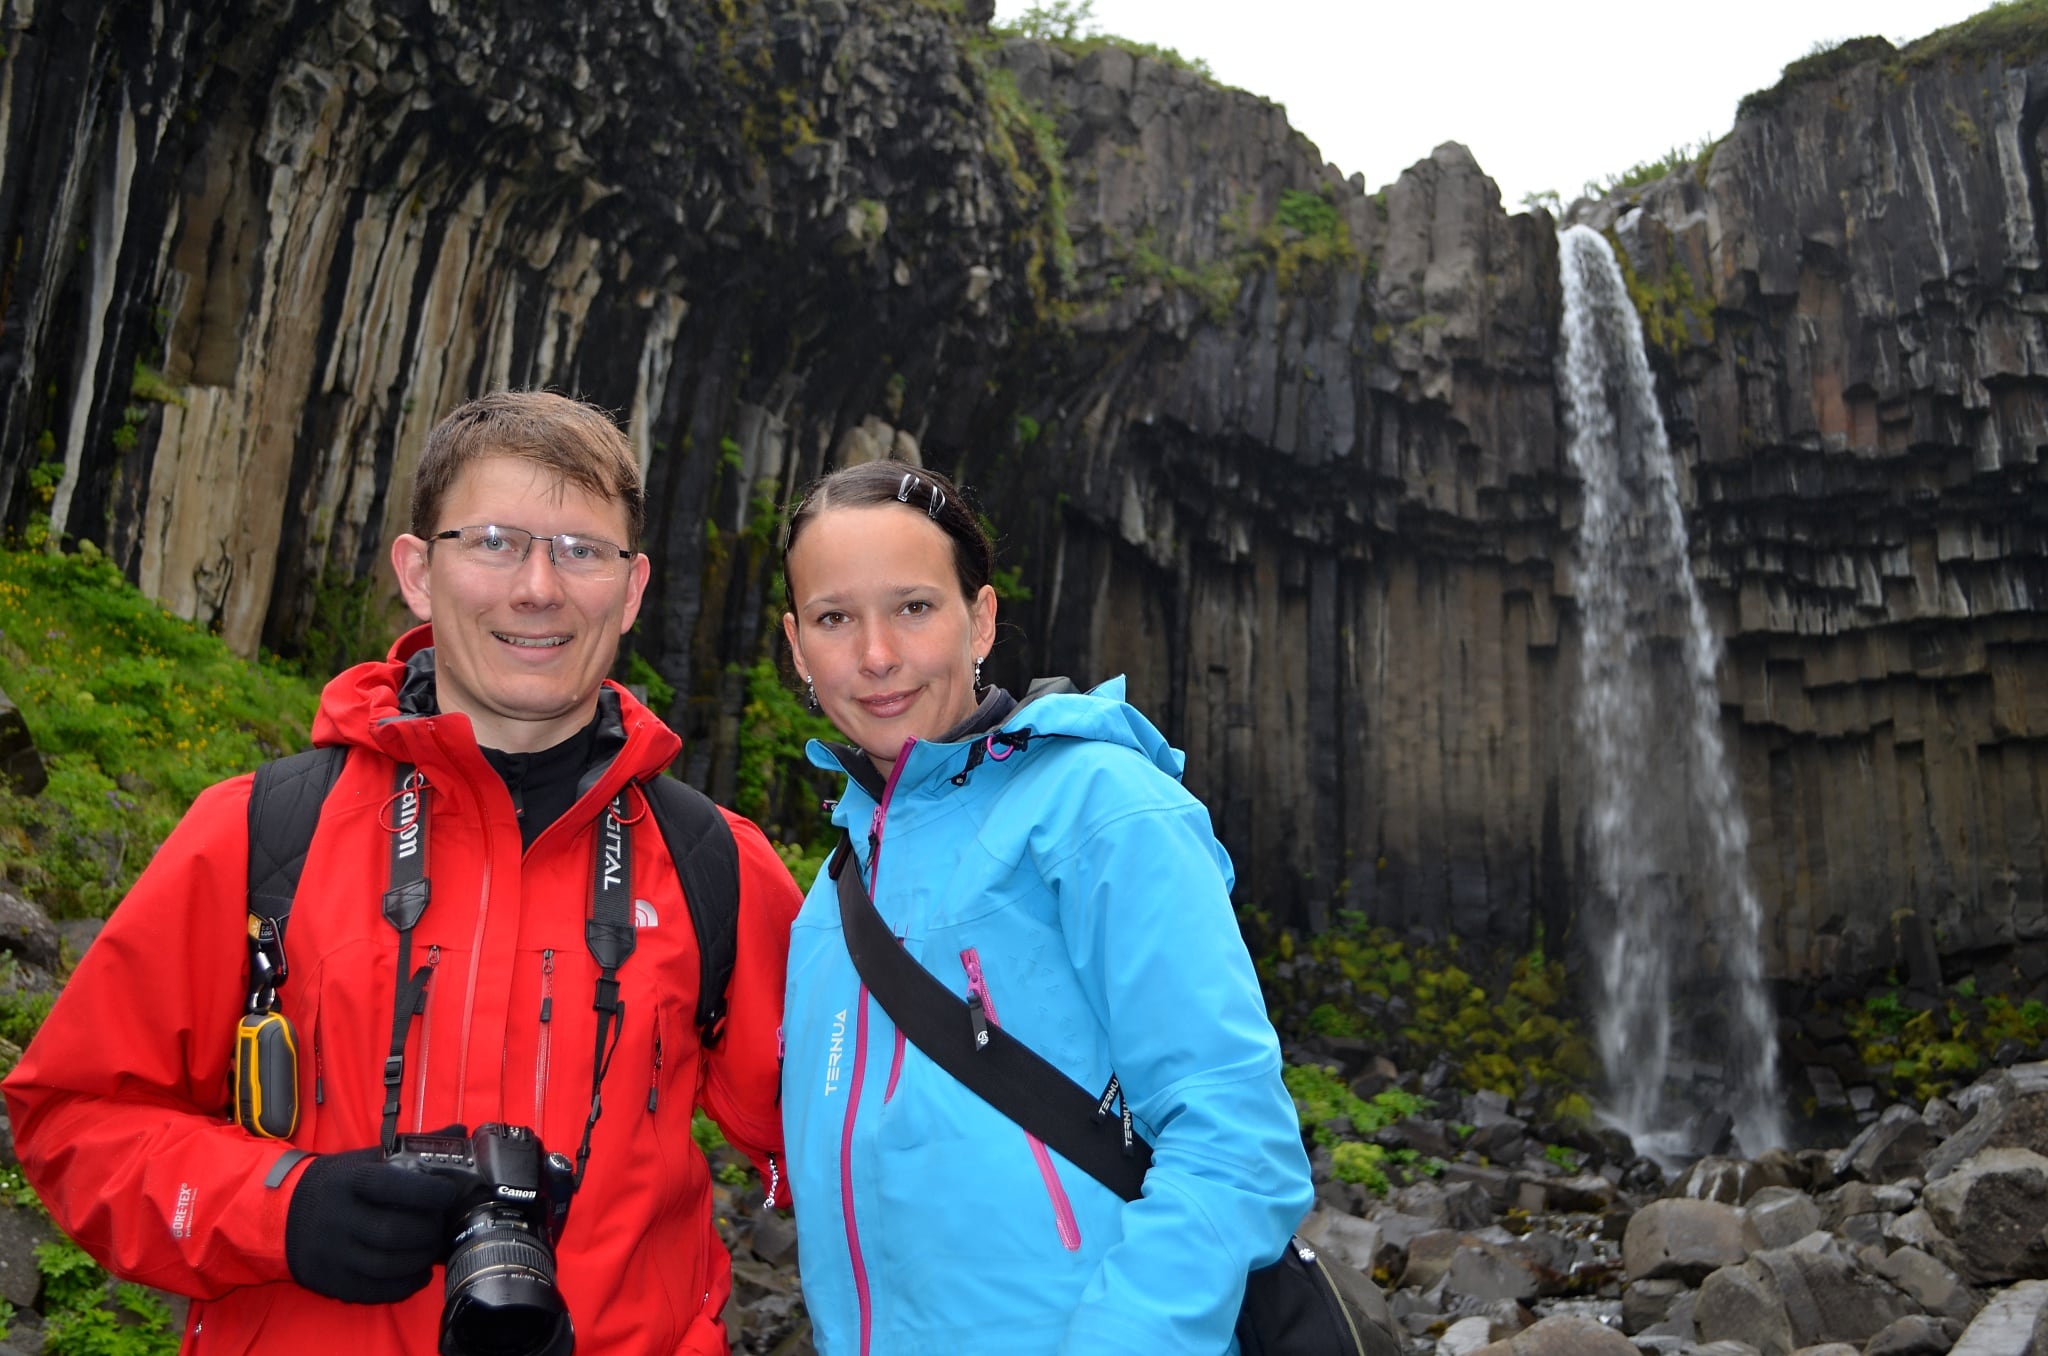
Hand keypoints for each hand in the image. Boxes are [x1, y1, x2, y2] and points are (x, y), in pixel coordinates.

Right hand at [284, 1140, 465, 1303]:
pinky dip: (403, 1286)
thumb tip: (461, 1130)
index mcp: (350, 1181)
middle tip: (442, 1227)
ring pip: (386, 1266)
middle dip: (428, 1232)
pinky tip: (417, 1274)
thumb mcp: (367, 1160)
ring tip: (433, 1251)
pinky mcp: (329, 1280)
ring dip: (420, 1261)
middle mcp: (339, 1217)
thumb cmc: (337, 1182)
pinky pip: (372, 1291)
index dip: (428, 1192)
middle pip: (394, 1232)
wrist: (280, 1212)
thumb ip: (415, 1148)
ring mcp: (332, 1252)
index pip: (393, 1186)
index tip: (448, 1194)